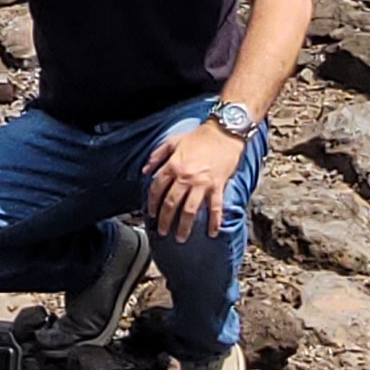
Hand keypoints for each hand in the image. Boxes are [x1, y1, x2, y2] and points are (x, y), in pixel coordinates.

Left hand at [143, 116, 249, 240]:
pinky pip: (215, 207)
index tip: (151, 214)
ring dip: (184, 226)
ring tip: (180, 237)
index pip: (157, 189)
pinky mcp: (217, 185)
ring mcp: (202, 183)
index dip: (152, 203)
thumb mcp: (174, 140)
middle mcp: (185, 177)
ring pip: (189, 210)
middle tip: (162, 231)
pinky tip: (212, 232)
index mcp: (173, 166)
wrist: (224, 131)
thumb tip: (145, 169)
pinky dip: (214, 221)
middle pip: (171, 204)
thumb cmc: (200, 135)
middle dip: (165, 221)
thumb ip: (157, 154)